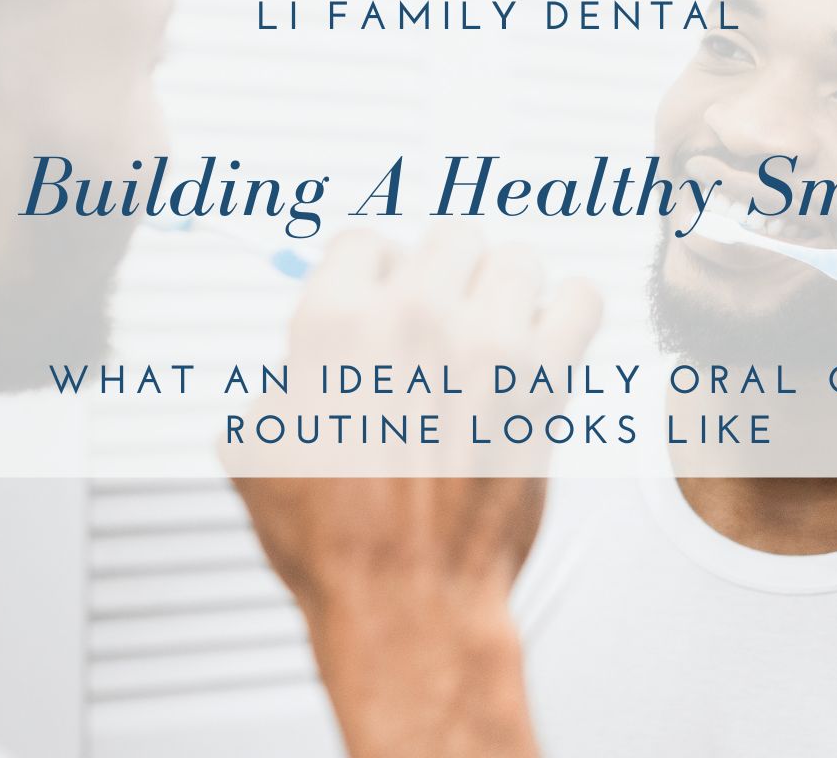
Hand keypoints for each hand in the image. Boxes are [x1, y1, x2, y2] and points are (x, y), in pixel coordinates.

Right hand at [232, 225, 599, 757]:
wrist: (407, 599)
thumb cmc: (334, 542)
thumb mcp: (256, 453)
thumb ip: (277, 383)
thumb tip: (297, 363)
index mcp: (333, 323)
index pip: (364, 242)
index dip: (370, 275)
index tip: (380, 300)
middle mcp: (411, 317)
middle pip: (447, 237)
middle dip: (442, 275)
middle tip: (439, 319)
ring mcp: (485, 343)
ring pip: (515, 259)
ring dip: (504, 292)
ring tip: (492, 332)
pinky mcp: (544, 379)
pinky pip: (579, 299)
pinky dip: (566, 313)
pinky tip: (543, 342)